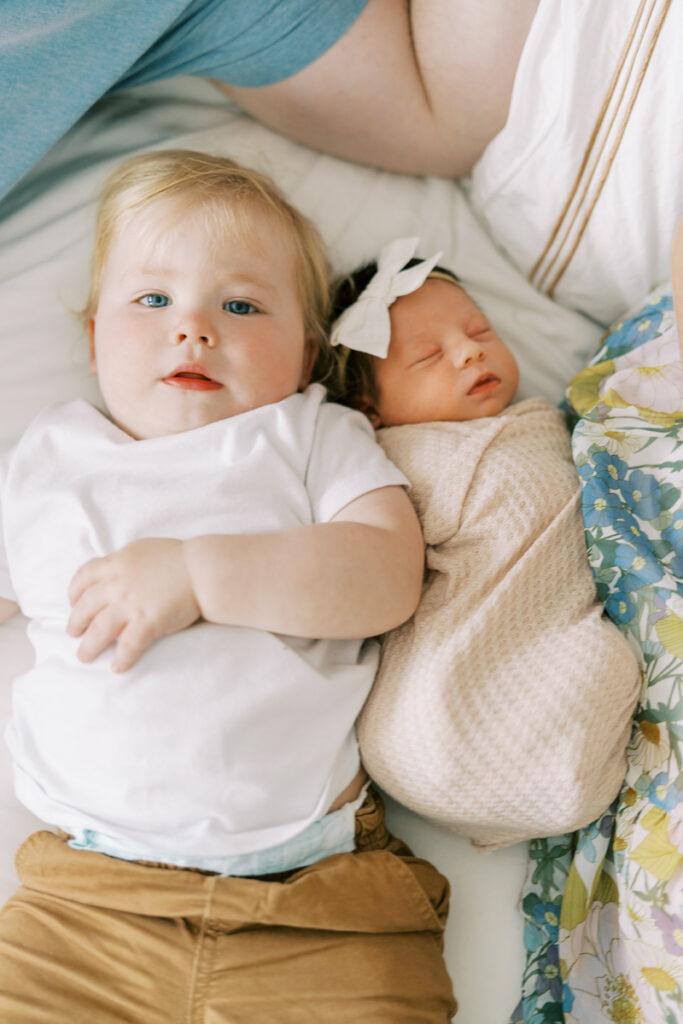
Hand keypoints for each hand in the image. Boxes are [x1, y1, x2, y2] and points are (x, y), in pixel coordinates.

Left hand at [67, 539, 200, 671]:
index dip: (74, 593)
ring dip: (89, 646)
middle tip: (73, 633)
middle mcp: (117, 584)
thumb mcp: (142, 550)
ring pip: (99, 630)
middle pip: (85, 607)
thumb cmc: (178, 559)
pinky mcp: (147, 622)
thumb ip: (124, 562)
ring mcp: (131, 604)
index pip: (83, 578)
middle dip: (75, 623)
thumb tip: (113, 572)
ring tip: (84, 656)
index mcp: (116, 564)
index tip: (73, 603)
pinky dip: (121, 659)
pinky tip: (117, 668)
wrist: (202, 569)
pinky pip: (128, 645)